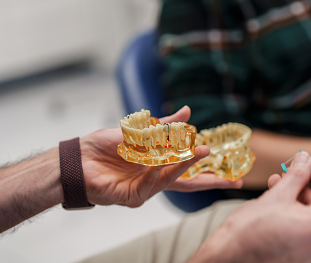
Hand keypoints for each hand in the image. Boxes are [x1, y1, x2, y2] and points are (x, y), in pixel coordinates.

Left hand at [79, 106, 241, 206]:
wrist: (78, 157)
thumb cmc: (105, 145)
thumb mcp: (138, 130)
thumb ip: (164, 126)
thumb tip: (188, 112)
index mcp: (156, 164)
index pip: (186, 167)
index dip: (207, 169)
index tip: (232, 174)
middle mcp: (153, 178)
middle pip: (186, 182)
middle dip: (208, 180)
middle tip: (231, 179)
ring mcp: (144, 189)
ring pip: (171, 179)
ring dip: (185, 165)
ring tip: (201, 151)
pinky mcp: (132, 197)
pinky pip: (150, 184)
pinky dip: (157, 171)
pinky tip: (161, 160)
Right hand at [191, 152, 310, 262]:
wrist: (230, 258)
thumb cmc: (251, 232)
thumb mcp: (278, 195)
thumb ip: (297, 174)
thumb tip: (305, 159)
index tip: (307, 168)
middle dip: (303, 188)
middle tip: (285, 176)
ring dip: (296, 203)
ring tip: (275, 190)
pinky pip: (305, 236)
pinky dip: (294, 220)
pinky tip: (276, 210)